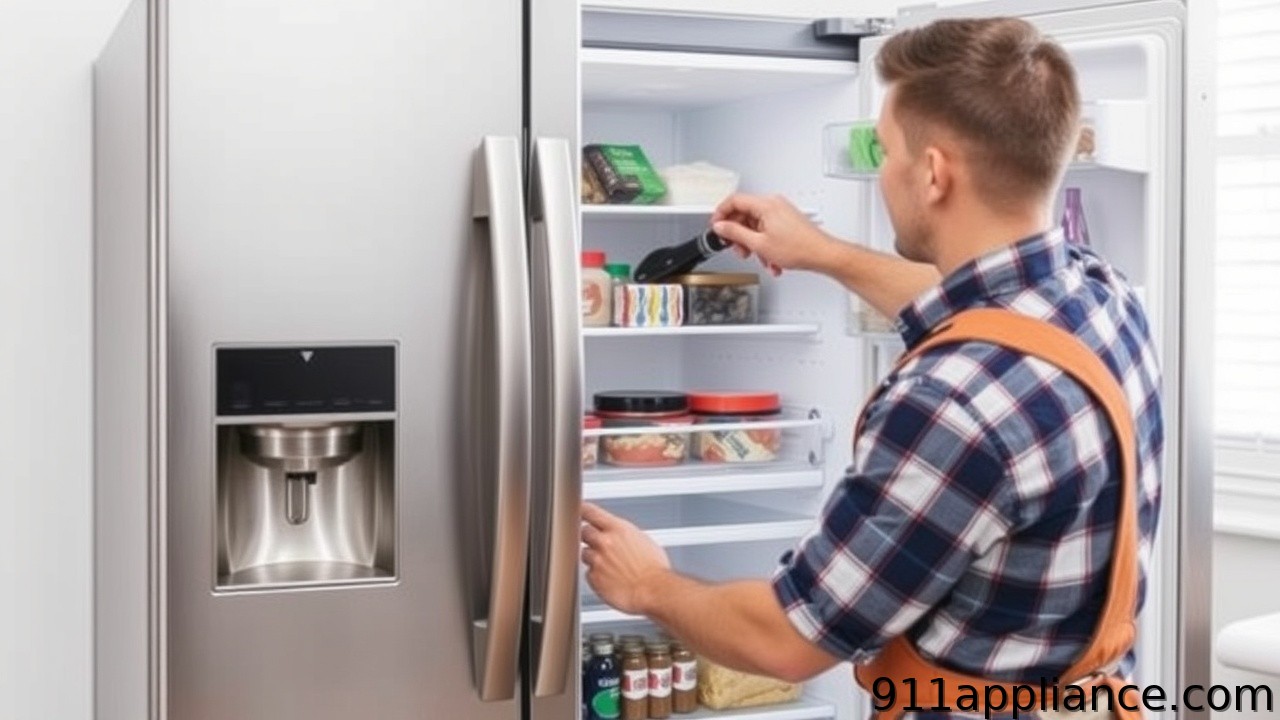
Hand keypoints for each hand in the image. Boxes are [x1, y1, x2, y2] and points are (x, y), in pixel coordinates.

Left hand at [581, 502, 670, 615]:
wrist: (653, 590)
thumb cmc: (654, 568)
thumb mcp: (643, 540)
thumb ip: (626, 534)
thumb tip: (621, 535)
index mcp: (618, 529)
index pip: (591, 512)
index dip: (583, 510)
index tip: (579, 510)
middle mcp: (605, 542)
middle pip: (584, 532)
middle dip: (589, 537)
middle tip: (600, 544)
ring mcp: (597, 560)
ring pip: (585, 554)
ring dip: (593, 558)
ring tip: (610, 566)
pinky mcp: (594, 578)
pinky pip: (589, 573)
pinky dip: (596, 575)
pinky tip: (610, 578)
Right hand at [711, 194, 836, 275]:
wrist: (822, 254)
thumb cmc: (799, 248)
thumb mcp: (759, 244)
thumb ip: (735, 234)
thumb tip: (721, 227)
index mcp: (765, 204)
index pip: (734, 201)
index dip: (721, 214)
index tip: (717, 227)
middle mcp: (773, 204)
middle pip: (745, 215)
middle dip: (739, 235)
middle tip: (737, 248)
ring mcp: (781, 212)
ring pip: (756, 226)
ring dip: (753, 244)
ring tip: (758, 257)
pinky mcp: (786, 222)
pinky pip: (767, 230)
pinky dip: (765, 245)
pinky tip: (770, 260)